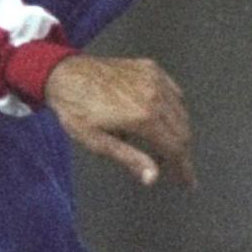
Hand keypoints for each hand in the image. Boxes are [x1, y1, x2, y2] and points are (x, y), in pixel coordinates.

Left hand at [43, 54, 191, 188]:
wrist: (64, 74)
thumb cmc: (76, 109)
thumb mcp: (98, 142)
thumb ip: (129, 159)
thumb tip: (152, 178)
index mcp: (143, 117)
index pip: (175, 148)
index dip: (184, 169)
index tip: (187, 182)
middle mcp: (154, 96)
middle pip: (182, 131)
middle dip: (181, 154)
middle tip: (175, 171)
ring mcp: (154, 79)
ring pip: (180, 112)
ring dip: (177, 133)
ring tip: (161, 149)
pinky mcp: (151, 69)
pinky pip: (173, 92)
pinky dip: (173, 110)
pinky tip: (161, 120)